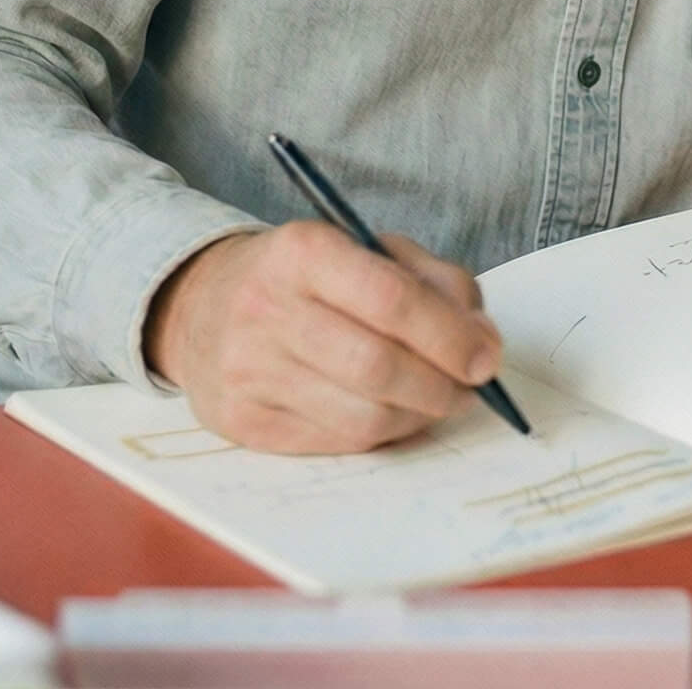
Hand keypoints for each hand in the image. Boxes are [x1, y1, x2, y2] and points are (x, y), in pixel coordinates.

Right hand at [143, 223, 502, 454]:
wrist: (205, 304)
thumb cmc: (308, 276)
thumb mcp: (368, 249)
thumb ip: (434, 282)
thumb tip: (482, 341)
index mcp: (303, 251)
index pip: (390, 299)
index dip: (449, 335)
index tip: (486, 356)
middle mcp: (267, 308)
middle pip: (377, 366)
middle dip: (441, 385)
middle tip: (470, 387)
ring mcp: (248, 370)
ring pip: (361, 415)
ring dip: (417, 415)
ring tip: (435, 399)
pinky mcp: (242, 421)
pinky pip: (335, 442)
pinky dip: (380, 433)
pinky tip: (391, 412)